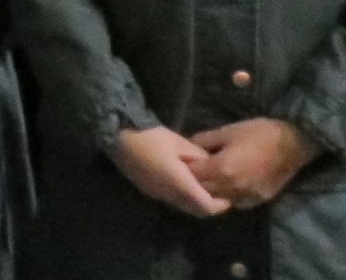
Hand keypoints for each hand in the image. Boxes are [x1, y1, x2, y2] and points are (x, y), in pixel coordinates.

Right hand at [110, 125, 227, 217]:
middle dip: (210, 205)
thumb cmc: (150, 136)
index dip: (220, 205)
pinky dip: (182, 197)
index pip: (206, 206)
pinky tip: (183, 182)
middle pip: (196, 211)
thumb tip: (212, 167)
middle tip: (218, 193)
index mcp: (180, 184)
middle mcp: (169, 195)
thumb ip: (198, 158)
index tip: (229, 196)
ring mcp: (157, 194)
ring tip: (202, 186)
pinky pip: (171, 200)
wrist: (116, 136)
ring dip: (195, 201)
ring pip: (183, 206)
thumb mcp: (179, 142)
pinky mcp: (148, 190)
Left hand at [192, 119, 318, 208]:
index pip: (194, 175)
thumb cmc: (259, 133)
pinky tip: (224, 186)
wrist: (293, 144)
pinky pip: (236, 203)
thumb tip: (188, 146)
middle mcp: (233, 188)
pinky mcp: (259, 201)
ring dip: (210, 192)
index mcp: (223, 169)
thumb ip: (204, 140)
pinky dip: (227, 197)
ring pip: (220, 200)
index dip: (185, 168)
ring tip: (206, 180)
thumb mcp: (227, 131)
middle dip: (194, 182)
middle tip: (189, 172)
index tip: (180, 162)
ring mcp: (247, 197)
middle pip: (204, 191)